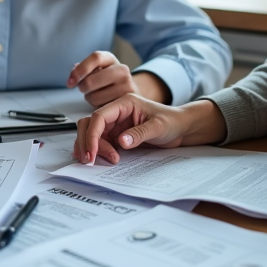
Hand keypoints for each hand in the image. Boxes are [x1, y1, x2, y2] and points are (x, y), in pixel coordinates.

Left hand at [68, 51, 142, 105]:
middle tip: (85, 88)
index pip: (95, 58)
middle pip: (90, 81)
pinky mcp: (128, 101)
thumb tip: (73, 74)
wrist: (128, 90)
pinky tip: (105, 101)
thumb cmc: (108, 79)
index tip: (71, 81)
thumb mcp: (96, 69)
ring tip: (98, 94)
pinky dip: (98, 106)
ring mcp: (127, 85)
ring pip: (94, 97)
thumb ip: (83, 69)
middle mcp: (122, 70)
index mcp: (110, 59)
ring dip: (90, 98)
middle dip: (82, 87)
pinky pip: (102, 107)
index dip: (80, 70)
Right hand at [73, 94, 226, 165]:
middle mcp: (116, 113)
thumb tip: (121, 141)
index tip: (92, 151)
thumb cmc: (171, 121)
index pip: (99, 116)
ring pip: (91, 134)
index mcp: (124, 103)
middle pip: (89, 124)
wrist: (180, 128)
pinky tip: (101, 160)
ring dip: (90, 148)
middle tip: (90, 160)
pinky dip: (96, 152)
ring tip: (97, 162)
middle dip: (86, 142)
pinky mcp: (116, 136)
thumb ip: (139, 133)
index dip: (92, 134)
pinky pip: (100, 143)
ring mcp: (115, 125)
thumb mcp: (158, 126)